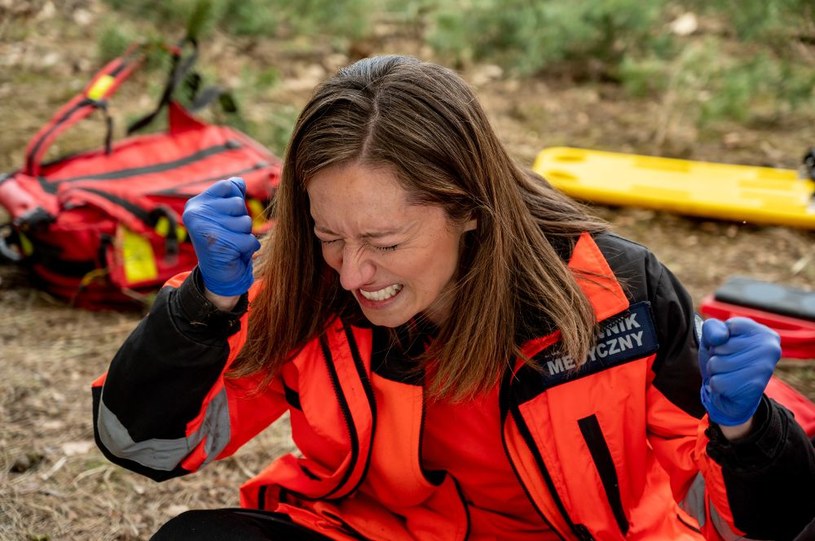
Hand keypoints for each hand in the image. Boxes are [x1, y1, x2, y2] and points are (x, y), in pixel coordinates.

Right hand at [182, 177, 260, 296]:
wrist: (218, 275)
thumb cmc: (224, 240)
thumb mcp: (225, 215)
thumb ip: (231, 195)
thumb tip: (238, 181)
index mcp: (195, 204)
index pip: (228, 186)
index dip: (235, 202)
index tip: (225, 218)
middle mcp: (195, 215)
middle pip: (238, 204)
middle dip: (240, 220)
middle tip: (228, 234)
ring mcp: (205, 230)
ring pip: (245, 222)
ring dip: (245, 235)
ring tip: (232, 243)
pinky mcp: (218, 246)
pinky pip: (249, 239)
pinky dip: (249, 248)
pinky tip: (236, 253)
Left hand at [698, 317, 780, 426]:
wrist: (730, 396)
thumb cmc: (724, 361)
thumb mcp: (713, 339)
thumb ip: (712, 328)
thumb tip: (719, 338)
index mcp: (763, 332)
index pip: (728, 327)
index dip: (718, 339)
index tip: (728, 347)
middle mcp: (770, 348)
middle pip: (719, 347)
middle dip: (716, 356)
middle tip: (728, 365)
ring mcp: (765, 368)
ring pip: (716, 364)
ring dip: (715, 371)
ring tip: (728, 374)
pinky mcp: (754, 387)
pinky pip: (717, 382)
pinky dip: (716, 385)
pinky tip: (729, 386)